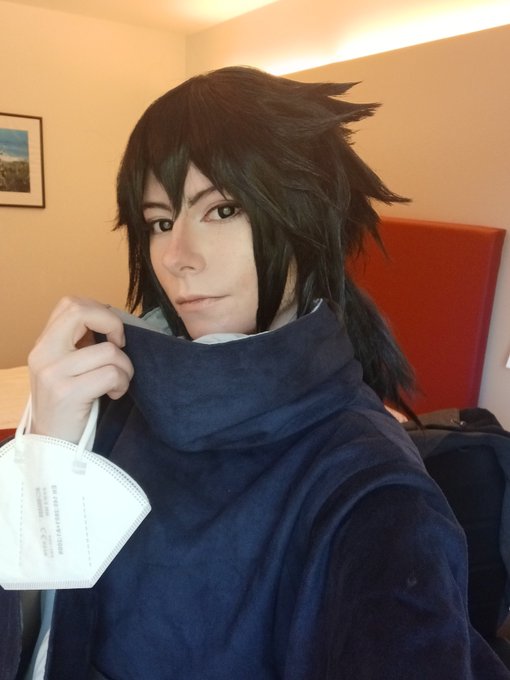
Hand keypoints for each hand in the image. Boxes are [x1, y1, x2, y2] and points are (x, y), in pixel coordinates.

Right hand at [28, 297, 133, 442]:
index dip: (99, 311)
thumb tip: (110, 323)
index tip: (111, 334)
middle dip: (113, 324)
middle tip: (120, 347)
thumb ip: (78, 344)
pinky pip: (111, 374)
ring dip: (124, 367)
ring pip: (108, 350)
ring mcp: (53, 374)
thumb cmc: (69, 406)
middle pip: (81, 312)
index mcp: (43, 345)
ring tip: (117, 382)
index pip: (70, 303)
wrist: (53, 447)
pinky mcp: (68, 394)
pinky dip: (122, 383)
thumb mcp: (65, 368)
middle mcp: (43, 355)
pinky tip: (114, 394)